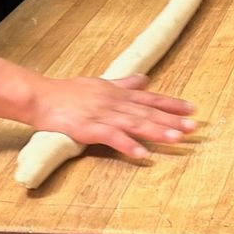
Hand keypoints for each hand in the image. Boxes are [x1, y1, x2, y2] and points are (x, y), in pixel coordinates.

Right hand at [28, 74, 196, 160]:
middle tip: (194, 126)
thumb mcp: (99, 84)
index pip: (150, 98)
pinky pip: (111, 137)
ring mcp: (102, 115)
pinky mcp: (88, 128)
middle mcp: (114, 102)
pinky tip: (143, 154)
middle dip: (171, 119)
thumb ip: (124, 84)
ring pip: (134, 123)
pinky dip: (127, 145)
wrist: (40, 96)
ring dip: (156, 131)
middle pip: (147, 111)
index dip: (172, 104)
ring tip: (176, 138)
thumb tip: (144, 79)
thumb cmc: (67, 92)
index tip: (192, 109)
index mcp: (117, 93)